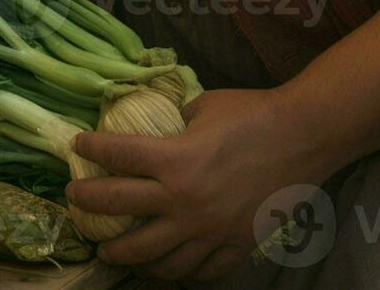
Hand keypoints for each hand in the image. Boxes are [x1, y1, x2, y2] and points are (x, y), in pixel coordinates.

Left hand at [66, 88, 324, 282]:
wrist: (304, 135)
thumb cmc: (253, 112)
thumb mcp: (204, 106)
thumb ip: (175, 119)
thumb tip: (159, 124)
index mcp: (173, 160)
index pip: (116, 156)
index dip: (90, 148)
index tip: (78, 145)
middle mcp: (184, 201)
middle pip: (119, 212)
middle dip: (89, 207)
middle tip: (76, 203)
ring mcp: (209, 230)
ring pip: (155, 258)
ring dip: (127, 256)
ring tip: (114, 252)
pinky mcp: (235, 245)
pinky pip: (201, 272)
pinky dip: (181, 273)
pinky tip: (170, 268)